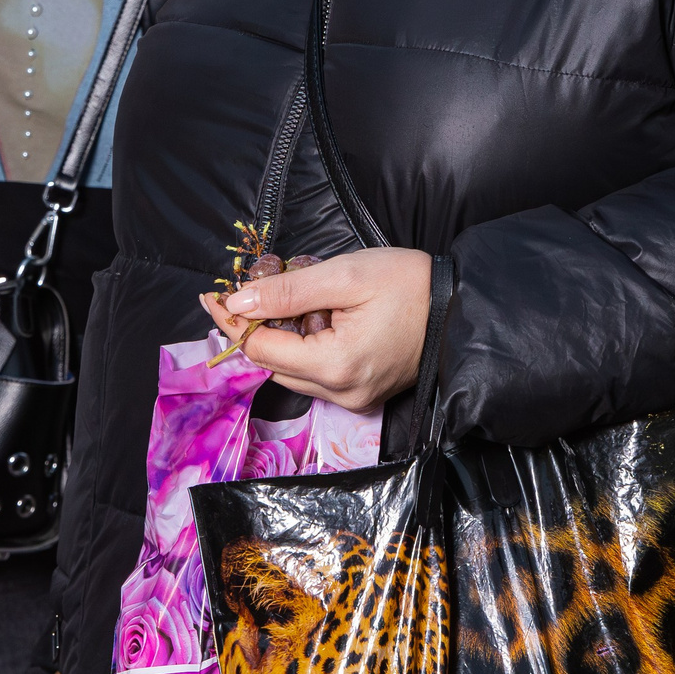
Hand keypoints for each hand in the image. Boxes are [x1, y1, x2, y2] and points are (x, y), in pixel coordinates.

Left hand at [205, 248, 432, 411]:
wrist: (461, 305)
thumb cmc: (409, 284)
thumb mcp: (345, 275)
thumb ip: (288, 291)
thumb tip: (238, 302)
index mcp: (335, 366)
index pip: (262, 350)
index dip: (234, 321)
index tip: (213, 296)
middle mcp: (341, 393)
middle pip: (274, 365)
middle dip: (254, 329)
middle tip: (242, 293)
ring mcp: (354, 398)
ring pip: (293, 373)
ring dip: (279, 340)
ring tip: (278, 301)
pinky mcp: (364, 393)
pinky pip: (317, 376)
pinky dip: (303, 349)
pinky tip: (309, 319)